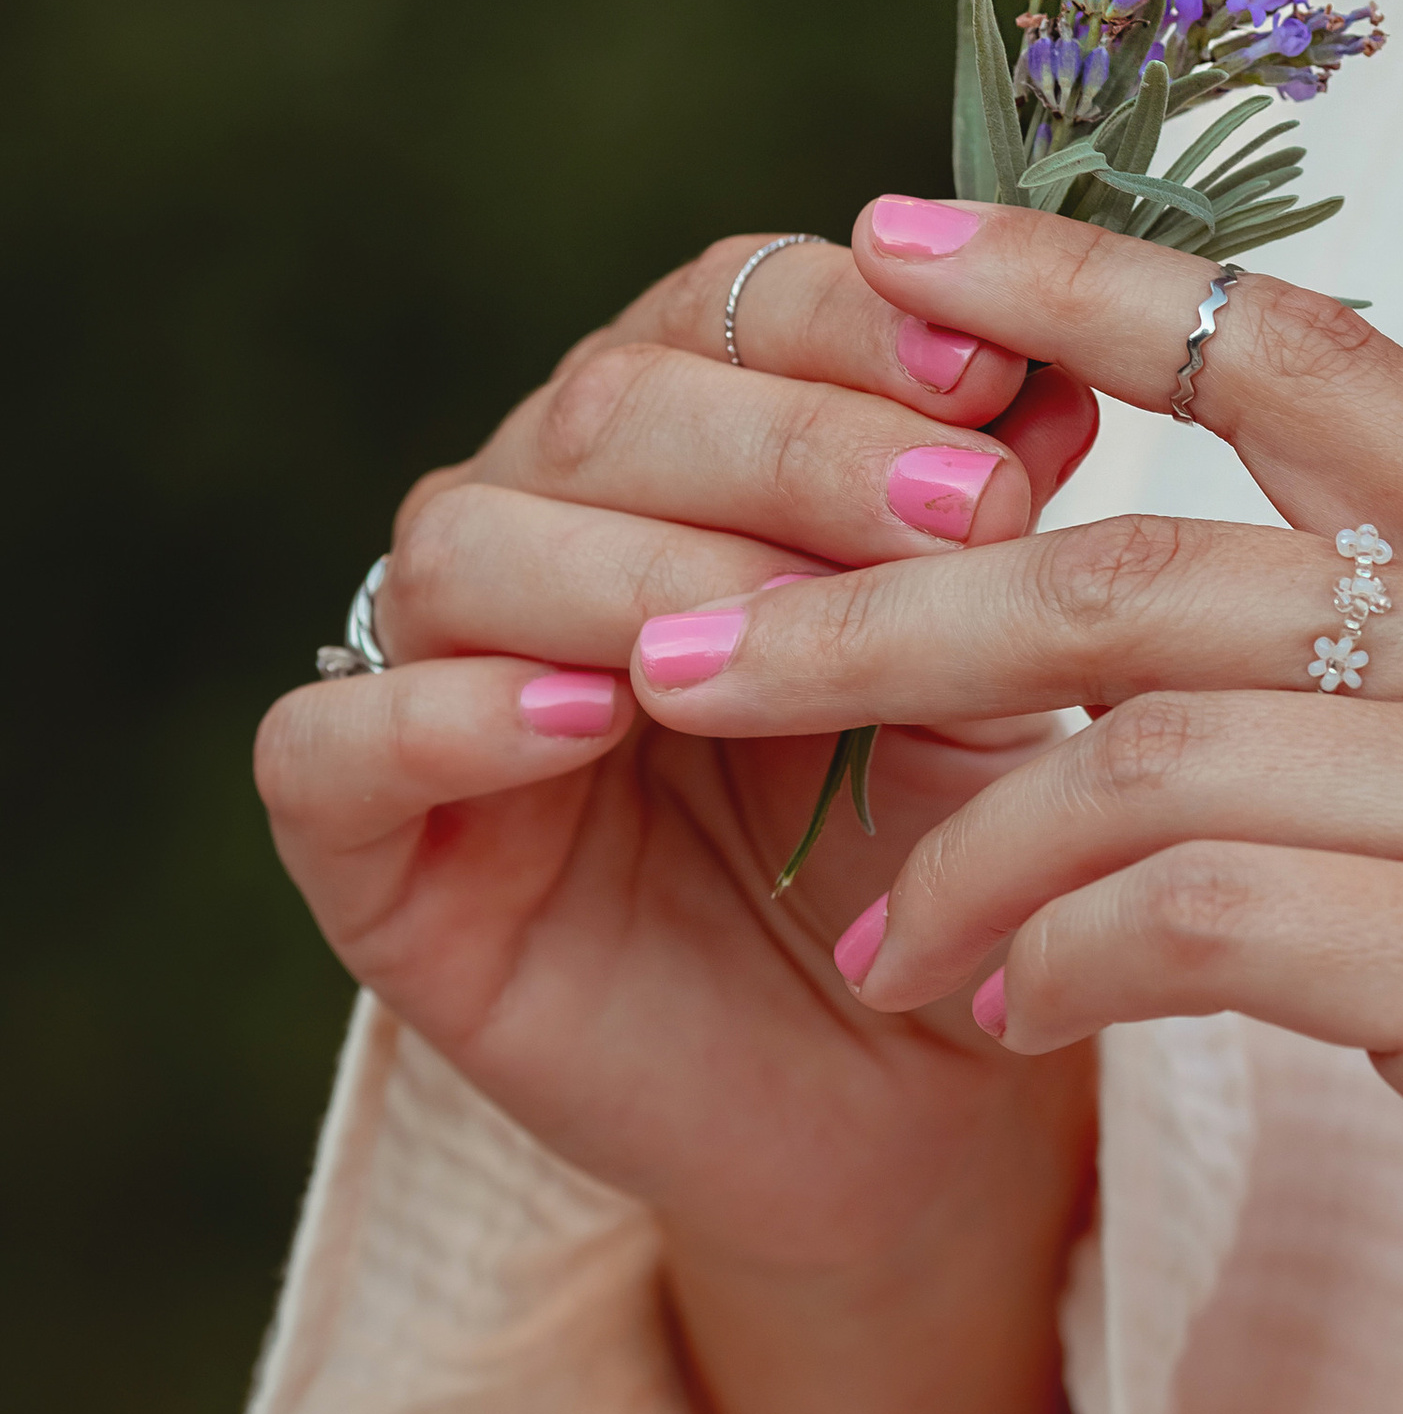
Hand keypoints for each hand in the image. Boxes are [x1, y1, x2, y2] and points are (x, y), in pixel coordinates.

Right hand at [255, 233, 1105, 1413]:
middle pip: (615, 403)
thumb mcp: (1006, 670)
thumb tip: (1059, 357)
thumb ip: (1005, 520)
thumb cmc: (954, 849)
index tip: (993, 375)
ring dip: (640, 567)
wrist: (915, 1106)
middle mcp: (549, 518)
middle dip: (797, 448)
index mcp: (699, 438)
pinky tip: (584, 715)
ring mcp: (439, 673)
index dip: (856, 325)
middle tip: (965, 516)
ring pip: (469, 541)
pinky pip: (332, 743)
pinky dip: (443, 714)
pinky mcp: (369, 850)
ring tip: (782, 629)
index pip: (735, 307)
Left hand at [629, 198, 1402, 1413]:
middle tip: (686, 658)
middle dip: (874, 609)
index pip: (1295, 342)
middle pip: (1133, 561)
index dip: (1074, 273)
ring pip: (1136, 748)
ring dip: (957, 850)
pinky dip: (1057, 962)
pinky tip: (1000, 1018)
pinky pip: (1200, 920)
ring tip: (877, 944)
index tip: (883, 244)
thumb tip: (1162, 638)